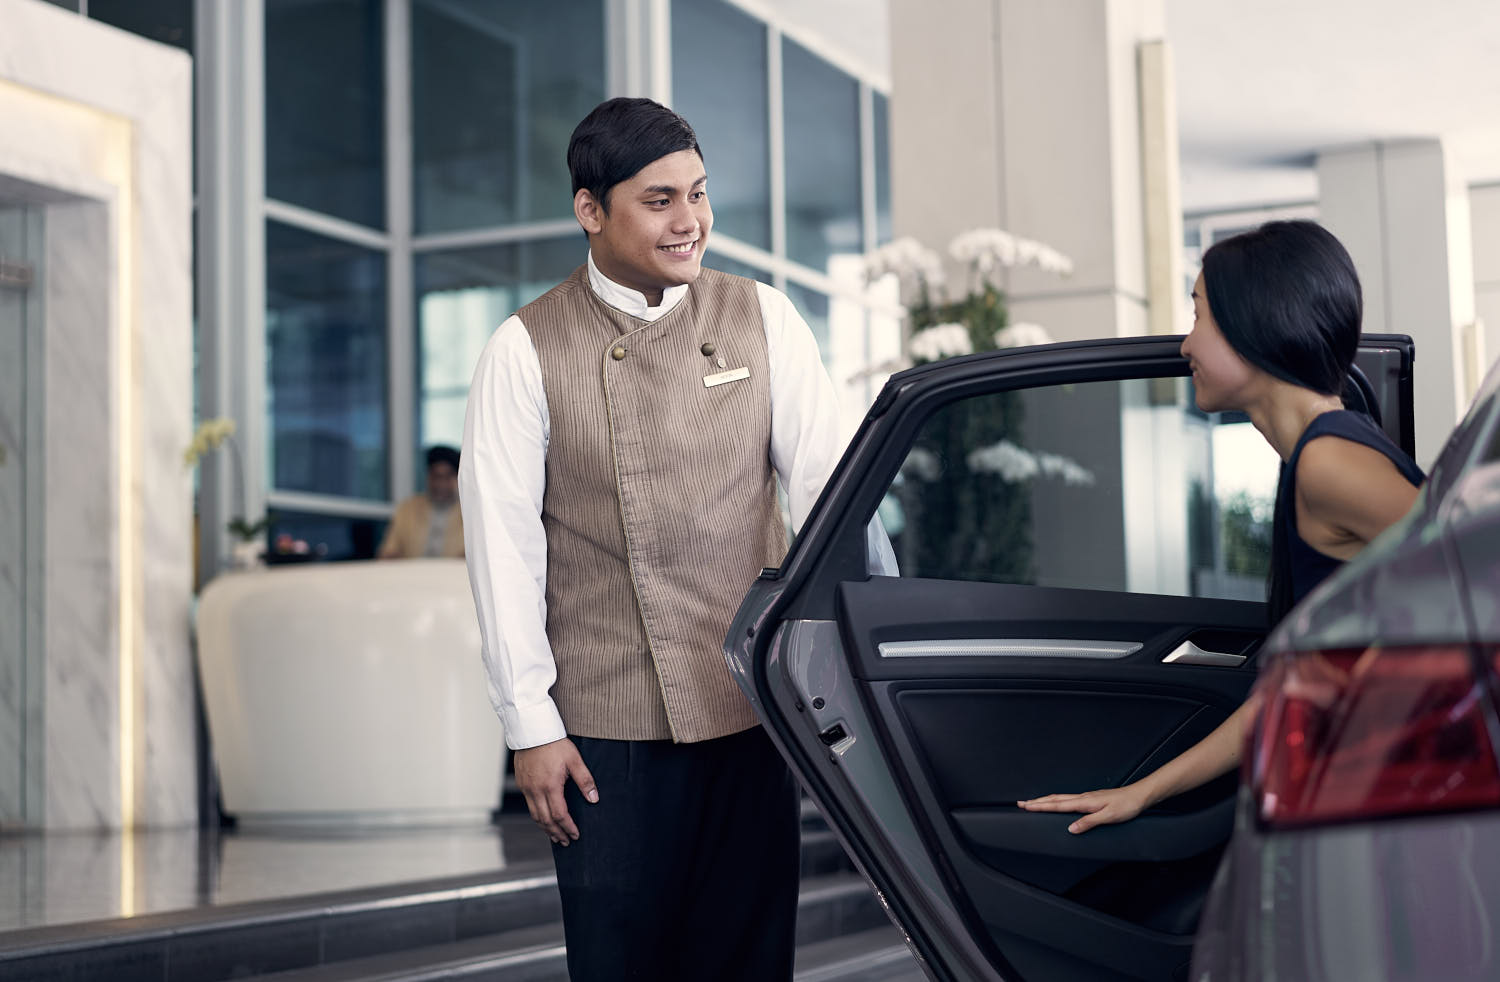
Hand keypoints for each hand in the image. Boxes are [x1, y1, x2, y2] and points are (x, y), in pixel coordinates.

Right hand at [513, 738, 597, 845]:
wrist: (533, 731)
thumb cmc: (554, 743)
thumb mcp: (575, 760)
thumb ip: (585, 780)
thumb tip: (594, 799)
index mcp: (550, 786)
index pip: (559, 815)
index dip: (568, 827)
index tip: (575, 835)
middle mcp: (535, 790)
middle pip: (545, 820)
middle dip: (557, 833)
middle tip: (566, 842)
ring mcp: (526, 788)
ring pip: (535, 815)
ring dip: (545, 828)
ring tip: (555, 836)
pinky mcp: (522, 783)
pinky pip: (529, 806)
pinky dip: (538, 816)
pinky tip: (544, 818)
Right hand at [1017, 784, 1151, 833]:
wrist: (1139, 795)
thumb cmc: (1127, 806)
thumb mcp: (1108, 817)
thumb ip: (1089, 822)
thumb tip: (1070, 829)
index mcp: (1084, 802)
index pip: (1057, 805)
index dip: (1040, 806)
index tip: (1025, 806)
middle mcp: (1083, 797)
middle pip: (1054, 799)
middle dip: (1037, 802)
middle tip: (1021, 803)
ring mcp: (1087, 797)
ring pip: (1060, 798)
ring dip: (1045, 800)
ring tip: (1033, 802)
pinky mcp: (1091, 799)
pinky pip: (1068, 799)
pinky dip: (1056, 800)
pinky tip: (1057, 803)